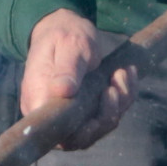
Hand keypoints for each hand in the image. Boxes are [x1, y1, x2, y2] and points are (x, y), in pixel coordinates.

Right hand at [18, 6, 138, 151]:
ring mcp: (70, 112)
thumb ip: (66, 68)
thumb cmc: (63, 35)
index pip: (58, 135)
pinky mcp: (86, 107)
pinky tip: (127, 74)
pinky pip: (107, 112)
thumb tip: (63, 91)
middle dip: (106, 116)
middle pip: (82, 137)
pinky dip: (123, 96)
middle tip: (115, 87)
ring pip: (99, 125)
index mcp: (39, 101)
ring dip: (118, 103)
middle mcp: (52, 113)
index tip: (98, 115)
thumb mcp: (68, 46)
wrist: (65, 28)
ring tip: (121, 74)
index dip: (81, 134)